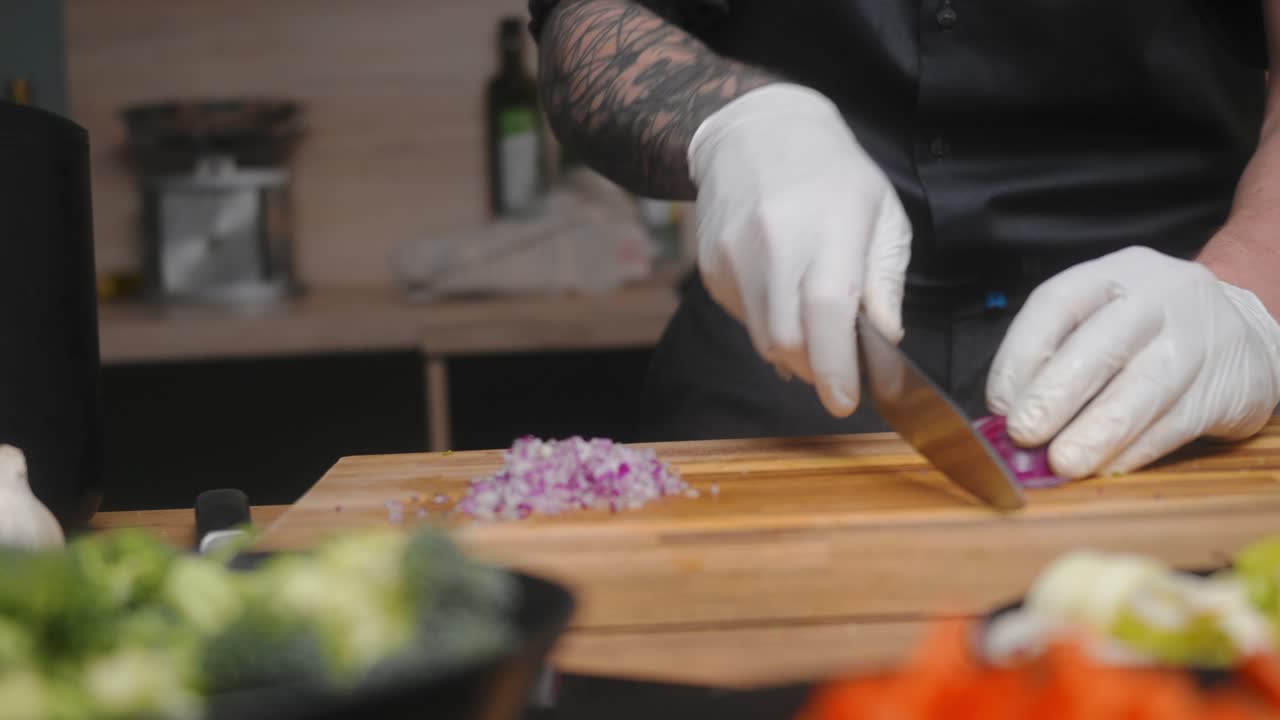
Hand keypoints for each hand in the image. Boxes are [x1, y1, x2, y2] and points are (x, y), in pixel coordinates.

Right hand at [687, 83, 911, 416]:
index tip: (847, 400)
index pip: (828, 309)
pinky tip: (784, 298)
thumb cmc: (833, 174)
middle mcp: (775, 238)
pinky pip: (744, 319)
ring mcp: (735, 253)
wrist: (755, 132)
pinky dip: (769, 327)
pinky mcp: (712, 265)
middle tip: (840, 375)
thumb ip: (885, 279)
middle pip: (789, 337)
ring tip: (816, 335)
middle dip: (817, 371)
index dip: (837, 365)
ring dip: (795, 353)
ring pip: (763, 337)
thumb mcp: (881, 212)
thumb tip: (885, 340)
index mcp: (830, 222)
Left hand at [986, 246, 1279, 478]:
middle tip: (1024, 433)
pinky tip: (1107, 466)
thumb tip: (1005, 419)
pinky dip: (1135, 450)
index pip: (1057, 303)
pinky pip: (1176, 422)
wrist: (1244, 334)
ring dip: (1096, 432)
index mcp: (1115, 274)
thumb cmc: (1149, 333)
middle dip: (1055, 394)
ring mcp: (1200, 338)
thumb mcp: (1103, 321)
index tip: (999, 403)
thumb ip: (1056, 359)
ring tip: (1063, 462)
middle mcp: (1160, 297)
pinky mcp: (1228, 385)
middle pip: (1102, 344)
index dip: (1020, 355)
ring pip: (1144, 388)